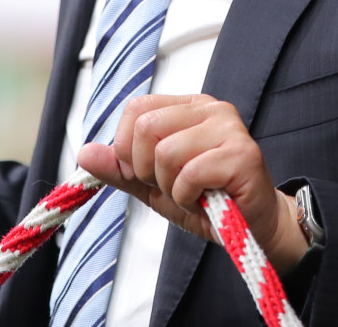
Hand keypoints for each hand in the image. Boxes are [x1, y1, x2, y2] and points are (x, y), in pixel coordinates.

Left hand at [76, 94, 309, 271]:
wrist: (253, 230)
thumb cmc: (206, 202)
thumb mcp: (154, 186)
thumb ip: (121, 169)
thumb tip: (84, 152)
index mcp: (188, 107)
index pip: (136, 109)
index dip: (129, 149)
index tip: (149, 174)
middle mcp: (211, 108)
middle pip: (146, 128)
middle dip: (147, 171)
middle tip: (173, 187)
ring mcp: (229, 127)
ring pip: (166, 152)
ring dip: (171, 188)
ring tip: (193, 195)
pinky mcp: (242, 154)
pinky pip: (190, 174)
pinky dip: (188, 198)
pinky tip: (205, 201)